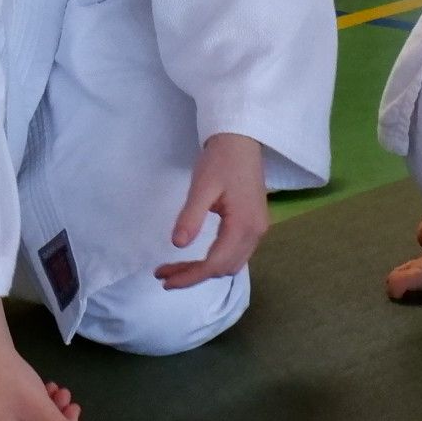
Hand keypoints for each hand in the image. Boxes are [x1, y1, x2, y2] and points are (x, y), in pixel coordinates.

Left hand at [157, 132, 270, 287]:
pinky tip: (197, 256)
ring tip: (175, 268)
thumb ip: (191, 217)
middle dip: (194, 275)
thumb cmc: (221, 160)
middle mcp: (256, 233)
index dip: (190, 276)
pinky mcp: (254, 223)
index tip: (165, 281)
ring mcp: (258, 229)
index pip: (215, 263)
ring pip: (231, 263)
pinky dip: (215, 259)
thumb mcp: (201, 187)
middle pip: (224, 268)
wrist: (241, 139)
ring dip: (204, 269)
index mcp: (244, 225)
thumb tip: (177, 245)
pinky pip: (236, 252)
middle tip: (163, 274)